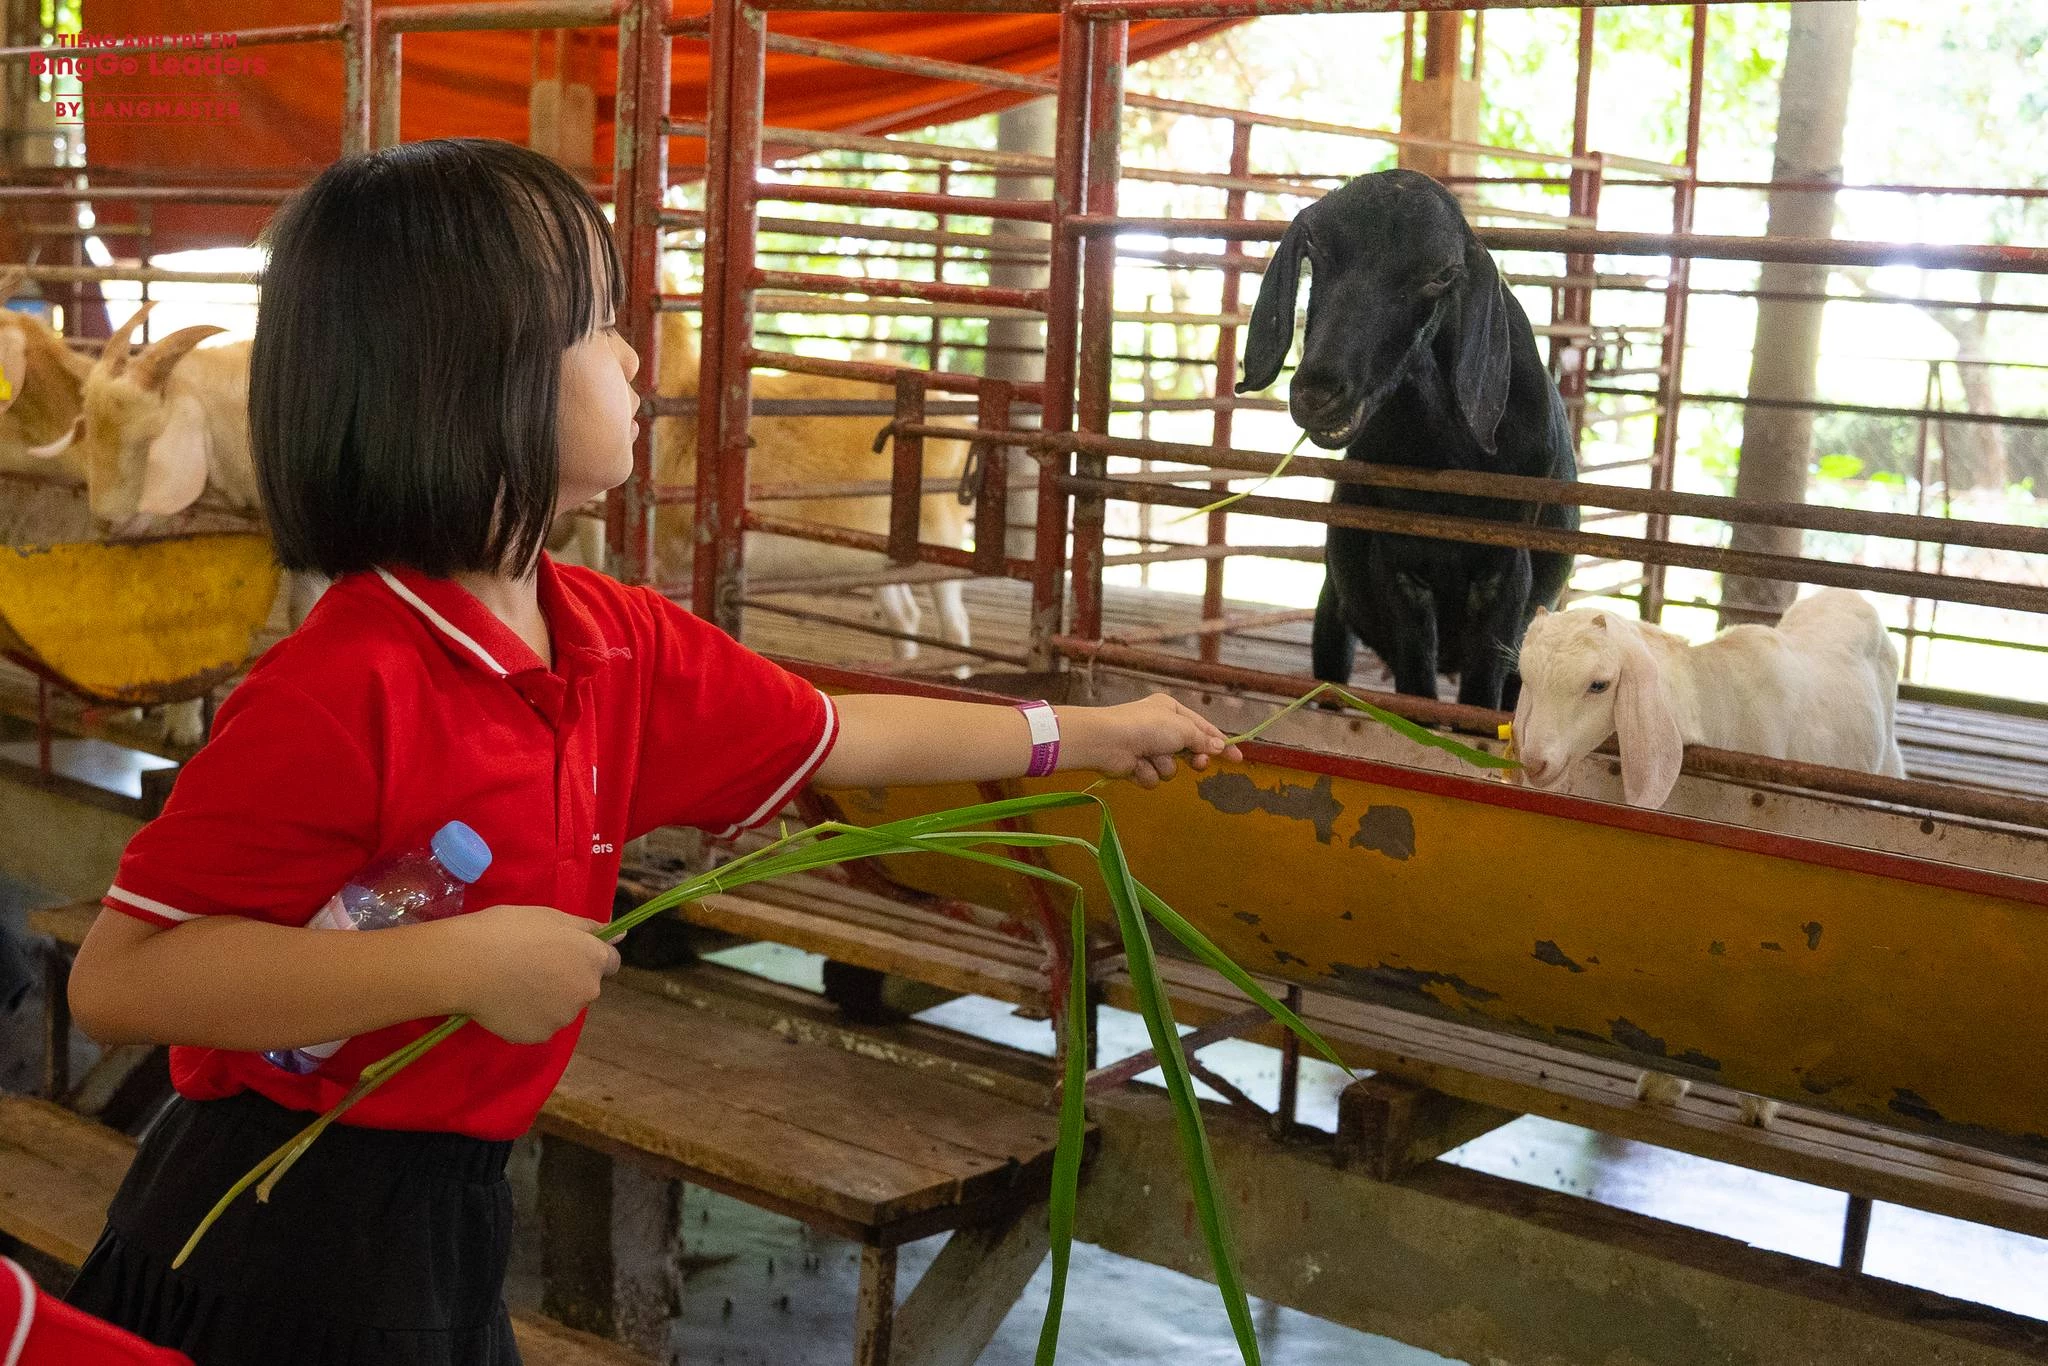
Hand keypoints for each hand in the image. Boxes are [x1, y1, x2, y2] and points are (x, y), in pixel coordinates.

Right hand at [439, 904, 620, 1043]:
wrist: (467, 964)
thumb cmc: (509, 930)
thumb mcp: (552, 916)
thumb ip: (588, 928)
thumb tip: (619, 934)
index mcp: (592, 959)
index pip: (610, 962)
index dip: (589, 956)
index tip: (567, 952)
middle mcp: (586, 992)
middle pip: (584, 986)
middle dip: (567, 978)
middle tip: (532, 965)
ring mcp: (562, 1017)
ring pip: (561, 1008)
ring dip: (547, 999)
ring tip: (514, 984)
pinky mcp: (538, 1036)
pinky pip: (538, 1025)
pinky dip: (526, 1017)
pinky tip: (504, 1002)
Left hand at [1060, 694, 1242, 788]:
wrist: (1107, 741)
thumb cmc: (1147, 727)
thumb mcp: (1182, 729)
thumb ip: (1202, 739)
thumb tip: (1219, 746)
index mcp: (1170, 710)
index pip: (1202, 727)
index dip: (1220, 743)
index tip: (1237, 759)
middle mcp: (1159, 727)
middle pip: (1188, 749)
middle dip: (1191, 758)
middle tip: (1198, 764)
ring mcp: (1146, 747)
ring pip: (1170, 767)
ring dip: (1163, 766)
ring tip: (1151, 758)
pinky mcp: (1135, 765)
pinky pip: (1152, 776)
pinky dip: (1146, 773)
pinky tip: (1136, 766)